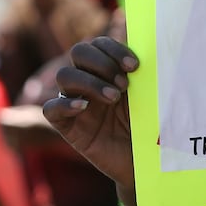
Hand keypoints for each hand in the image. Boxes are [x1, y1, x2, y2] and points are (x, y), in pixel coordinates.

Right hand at [43, 34, 138, 193]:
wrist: (149, 163)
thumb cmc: (154, 127)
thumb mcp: (153, 96)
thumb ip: (148, 73)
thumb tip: (153, 42)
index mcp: (110, 71)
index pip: (100, 44)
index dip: (114, 49)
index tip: (135, 66)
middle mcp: (91, 83)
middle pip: (79, 52)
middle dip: (102, 62)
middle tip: (124, 84)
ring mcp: (77, 103)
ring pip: (65, 75)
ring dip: (90, 82)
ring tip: (114, 98)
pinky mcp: (67, 127)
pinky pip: (51, 109)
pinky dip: (65, 104)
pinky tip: (84, 107)